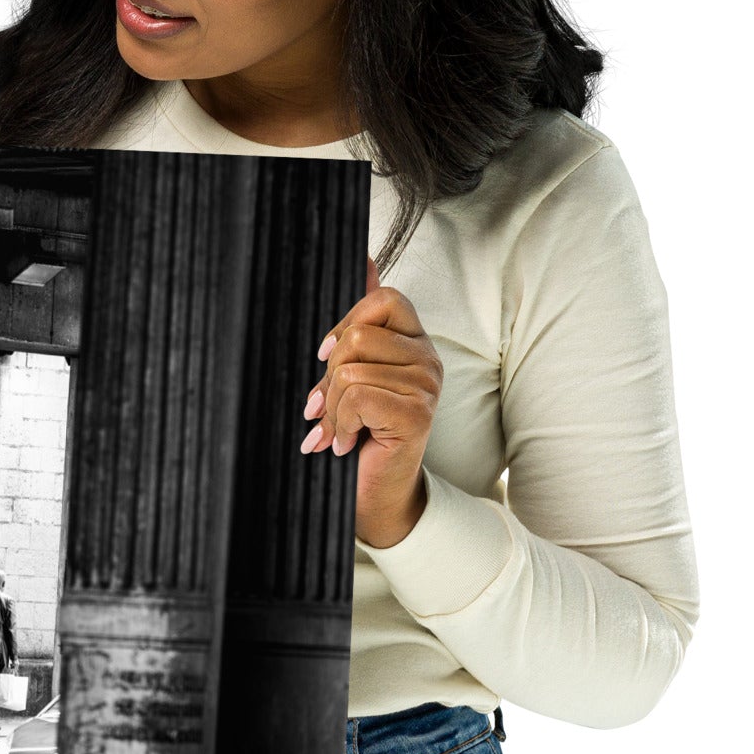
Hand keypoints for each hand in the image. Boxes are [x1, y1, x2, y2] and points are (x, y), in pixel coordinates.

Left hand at [300, 255, 442, 547]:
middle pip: (359, 336)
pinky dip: (339, 424)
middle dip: (329, 376)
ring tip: (337, 430)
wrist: (372, 494)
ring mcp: (427, 386)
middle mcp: (428, 359)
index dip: (346, 323)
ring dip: (332, 407)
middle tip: (326, 407)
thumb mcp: (351, 373)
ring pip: (352, 369)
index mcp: (413, 342)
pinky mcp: (417, 413)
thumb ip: (359, 322)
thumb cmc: (359, 434)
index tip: (325, 357)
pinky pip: (358, 396)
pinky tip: (346, 442)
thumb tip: (363, 259)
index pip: (383, 298)